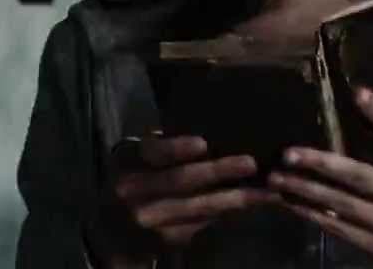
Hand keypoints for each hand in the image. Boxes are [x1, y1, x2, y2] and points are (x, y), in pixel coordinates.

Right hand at [97, 134, 279, 260]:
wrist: (108, 231)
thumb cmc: (132, 179)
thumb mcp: (135, 158)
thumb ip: (159, 146)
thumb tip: (207, 132)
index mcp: (127, 162)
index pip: (151, 152)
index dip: (176, 147)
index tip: (203, 143)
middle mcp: (134, 192)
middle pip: (180, 181)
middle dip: (218, 172)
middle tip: (250, 163)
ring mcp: (150, 219)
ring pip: (197, 207)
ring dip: (234, 198)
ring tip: (263, 190)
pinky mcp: (165, 239)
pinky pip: (202, 223)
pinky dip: (227, 213)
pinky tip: (250, 204)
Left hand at [268, 89, 372, 268]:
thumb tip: (357, 100)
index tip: (358, 92)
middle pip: (362, 179)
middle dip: (321, 166)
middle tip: (287, 154)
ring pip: (345, 209)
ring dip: (308, 194)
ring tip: (278, 180)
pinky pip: (344, 232)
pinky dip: (317, 216)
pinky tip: (294, 204)